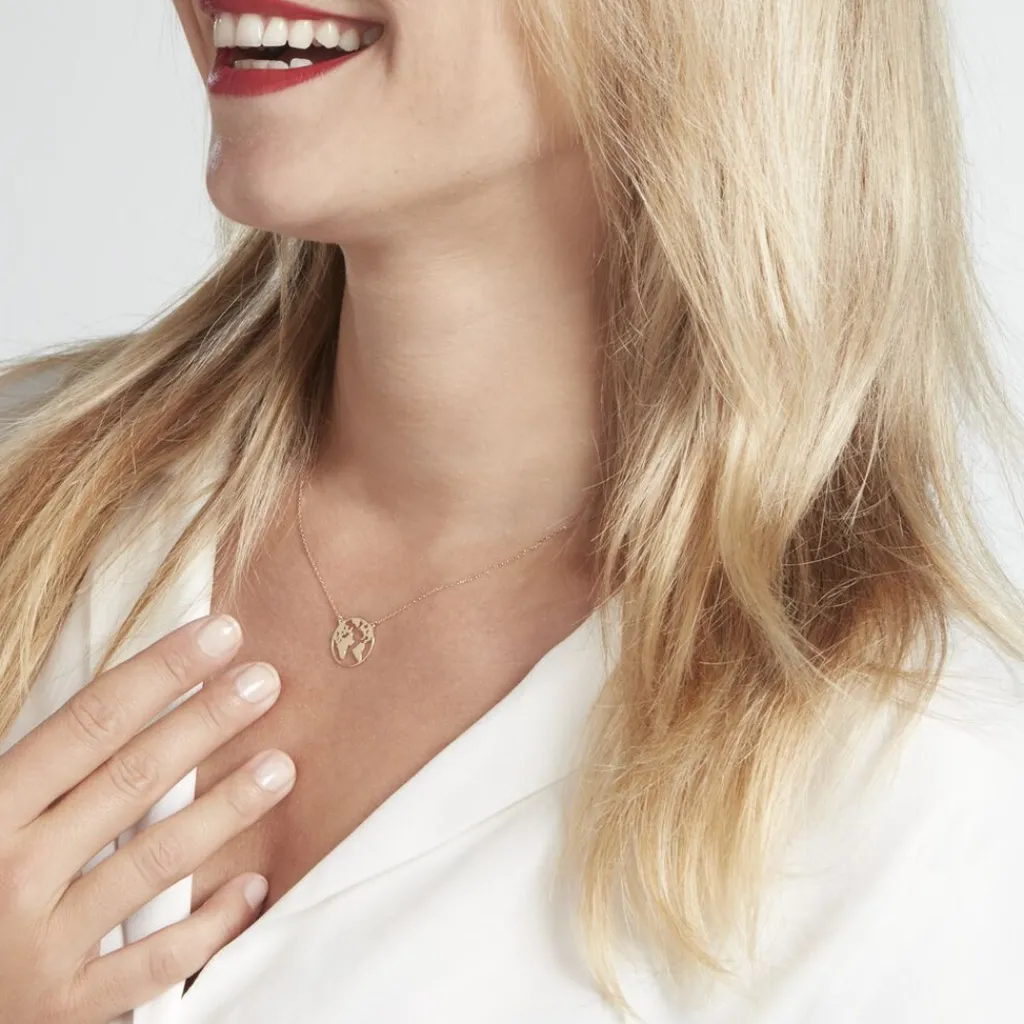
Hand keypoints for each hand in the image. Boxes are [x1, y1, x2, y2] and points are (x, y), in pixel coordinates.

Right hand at [0, 614, 295, 1022]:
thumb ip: (37, 767)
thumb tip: (121, 693)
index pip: (90, 724)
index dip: (161, 672)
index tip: (221, 635)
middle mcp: (13, 875)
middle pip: (133, 779)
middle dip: (206, 722)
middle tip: (265, 681)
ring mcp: (41, 946)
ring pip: (156, 861)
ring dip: (226, 809)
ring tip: (281, 766)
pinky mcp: (67, 1007)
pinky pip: (154, 962)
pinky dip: (209, 924)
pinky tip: (254, 885)